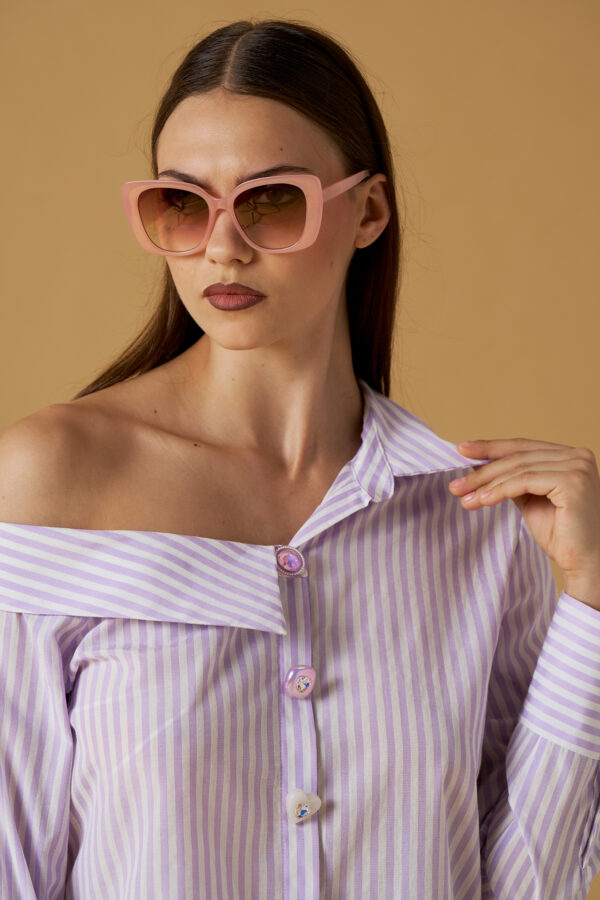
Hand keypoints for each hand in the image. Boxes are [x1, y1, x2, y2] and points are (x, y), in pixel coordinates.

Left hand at [448, 439, 599, 610]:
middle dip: (482, 470)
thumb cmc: (560, 534)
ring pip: (518, 468)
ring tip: (463, 496)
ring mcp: (577, 467)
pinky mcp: (573, 481)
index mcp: (569, 455)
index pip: (522, 446)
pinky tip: (482, 500)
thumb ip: (512, 479)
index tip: (461, 450)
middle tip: (455, 483)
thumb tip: (478, 465)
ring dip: (486, 483)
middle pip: (518, 456)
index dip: (490, 447)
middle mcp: (577, 455)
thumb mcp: (530, 498)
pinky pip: (525, 481)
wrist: (585, 562)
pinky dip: (500, 490)